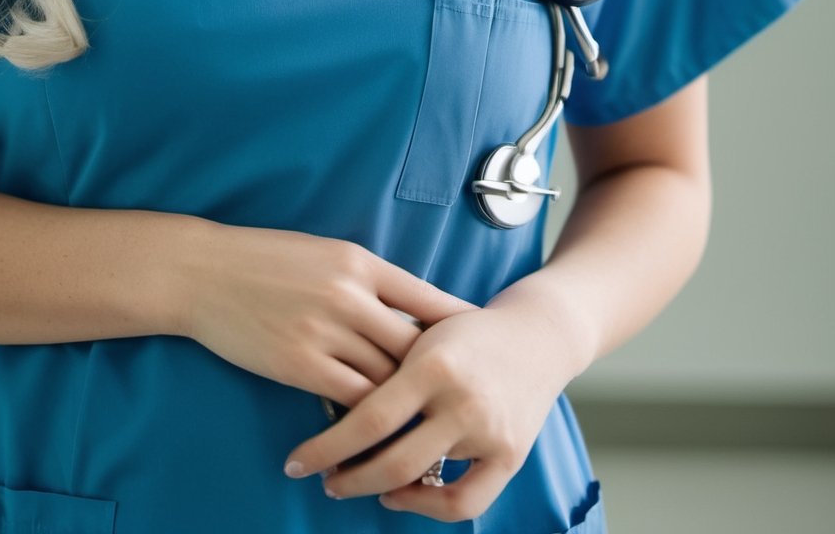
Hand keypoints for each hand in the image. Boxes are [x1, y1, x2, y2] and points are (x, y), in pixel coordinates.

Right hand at [181, 223, 476, 405]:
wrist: (203, 272)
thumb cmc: (264, 260)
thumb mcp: (324, 254)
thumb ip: (366, 280)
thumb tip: (407, 312)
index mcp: (361, 262)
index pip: (428, 299)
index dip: (459, 327)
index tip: (483, 346)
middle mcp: (352, 295)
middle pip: (416, 346)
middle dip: (441, 374)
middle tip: (464, 396)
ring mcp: (327, 332)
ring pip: (388, 378)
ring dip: (406, 403)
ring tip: (429, 424)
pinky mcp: (300, 365)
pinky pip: (352, 400)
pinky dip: (369, 419)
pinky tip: (377, 432)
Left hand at [282, 285, 574, 522]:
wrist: (537, 336)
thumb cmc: (465, 330)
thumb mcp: (421, 328)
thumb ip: (382, 361)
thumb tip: (324, 394)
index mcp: (433, 363)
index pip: (368, 419)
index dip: (326, 448)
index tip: (297, 462)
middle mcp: (462, 400)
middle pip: (391, 460)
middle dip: (347, 478)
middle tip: (323, 479)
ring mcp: (489, 431)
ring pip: (422, 478)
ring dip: (379, 488)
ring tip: (353, 482)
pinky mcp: (510, 456)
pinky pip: (464, 502)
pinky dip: (427, 506)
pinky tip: (400, 495)